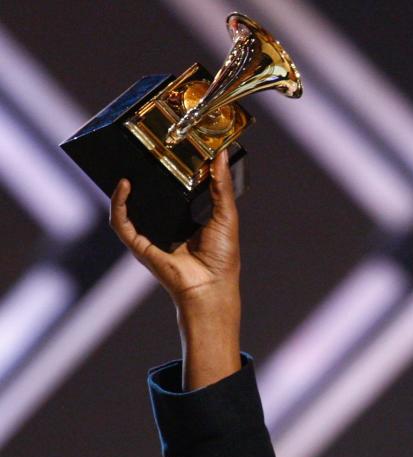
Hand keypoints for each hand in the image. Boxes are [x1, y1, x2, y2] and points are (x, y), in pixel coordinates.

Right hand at [111, 150, 240, 387]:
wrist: (212, 288)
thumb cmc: (223, 259)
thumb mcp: (226, 215)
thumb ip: (221, 186)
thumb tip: (221, 155)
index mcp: (185, 218)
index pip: (172, 188)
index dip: (168, 168)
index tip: (168, 145)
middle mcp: (165, 226)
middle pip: (147, 194)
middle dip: (141, 171)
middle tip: (141, 145)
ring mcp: (150, 236)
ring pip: (129, 206)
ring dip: (123, 185)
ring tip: (126, 159)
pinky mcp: (140, 246)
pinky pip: (120, 223)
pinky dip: (118, 204)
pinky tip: (123, 186)